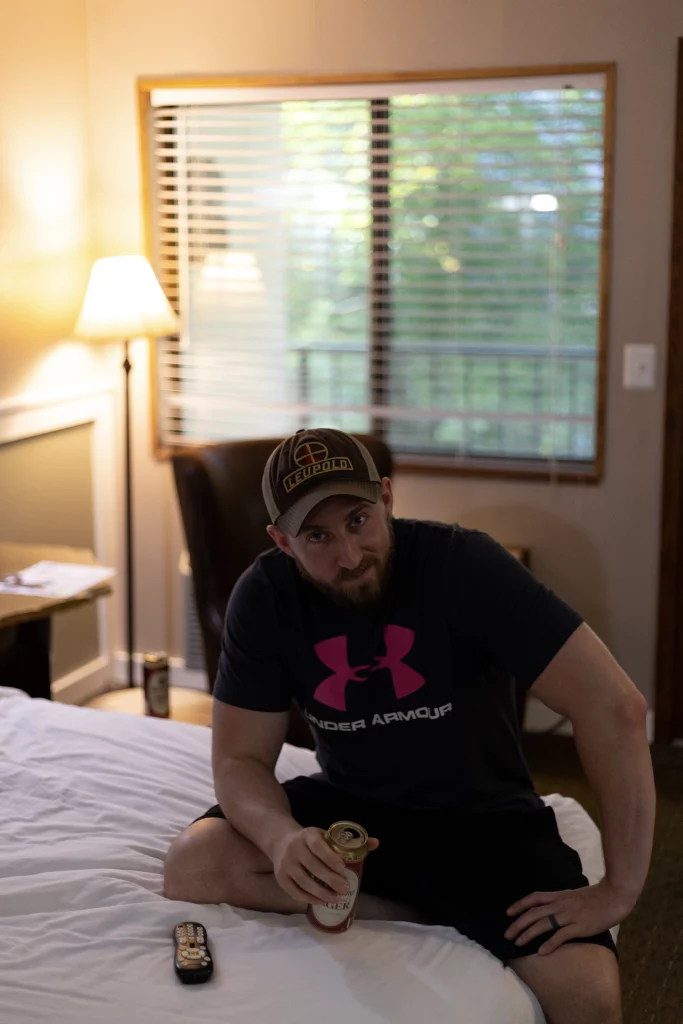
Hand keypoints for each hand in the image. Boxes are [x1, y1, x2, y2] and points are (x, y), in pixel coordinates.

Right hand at [270, 826, 378, 905]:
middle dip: (330, 879)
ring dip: (321, 892)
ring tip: (336, 898)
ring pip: (303, 881)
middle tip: (345, 888)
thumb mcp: (326, 835)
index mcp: (307, 835)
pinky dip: (309, 898)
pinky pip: (295, 892)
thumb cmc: (311, 840)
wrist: (281, 840)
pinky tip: (322, 901)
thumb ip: (350, 841)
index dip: (330, 857)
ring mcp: (285, 863)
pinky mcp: (280, 877)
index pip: (318, 846)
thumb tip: (376, 843)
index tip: (343, 868)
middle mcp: (294, 848)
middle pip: (312, 866)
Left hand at [504, 879, 633, 954]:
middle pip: (533, 913)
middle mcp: (560, 905)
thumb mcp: (574, 895)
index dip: (519, 904)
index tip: (508, 912)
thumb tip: (552, 907)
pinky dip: (550, 944)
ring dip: (528, 934)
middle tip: (507, 934)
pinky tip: (541, 952)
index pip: (534, 898)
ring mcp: (569, 916)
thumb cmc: (597, 896)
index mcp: (559, 896)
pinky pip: (561, 936)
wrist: (614, 896)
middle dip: (518, 924)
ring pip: (543, 924)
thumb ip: (562, 901)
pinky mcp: (580, 927)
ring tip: (518, 943)